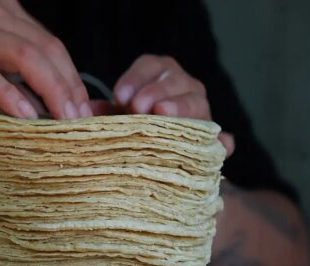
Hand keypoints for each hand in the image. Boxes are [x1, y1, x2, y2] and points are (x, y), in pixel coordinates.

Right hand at [0, 0, 90, 119]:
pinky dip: (11, 96)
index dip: (69, 74)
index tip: (79, 103)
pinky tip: (26, 117)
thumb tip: (22, 91)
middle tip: (82, 119)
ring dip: (52, 92)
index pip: (47, 40)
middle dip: (70, 86)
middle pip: (46, 48)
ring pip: (26, 58)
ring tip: (65, 122)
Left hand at [113, 54, 234, 156]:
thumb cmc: (131, 130)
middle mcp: (184, 87)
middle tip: (138, 106)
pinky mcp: (213, 139)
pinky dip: (223, 142)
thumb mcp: (116, 119)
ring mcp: (202, 112)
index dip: (135, 77)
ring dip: (181, 107)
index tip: (119, 96)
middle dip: (155, 91)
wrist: (152, 156)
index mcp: (160, 76)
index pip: (152, 65)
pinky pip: (223, 139)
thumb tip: (86, 112)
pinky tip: (222, 145)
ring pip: (198, 103)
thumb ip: (103, 114)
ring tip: (164, 114)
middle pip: (175, 80)